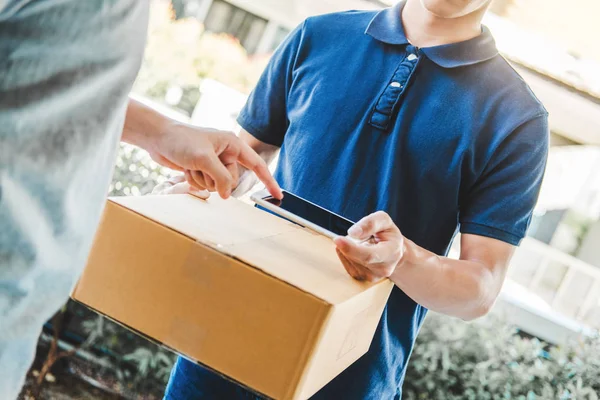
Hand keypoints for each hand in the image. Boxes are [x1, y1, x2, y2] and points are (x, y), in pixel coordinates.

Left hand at [149, 124, 281, 199]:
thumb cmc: (180, 140)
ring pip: (217, 186)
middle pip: (232, 180)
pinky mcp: (202, 169)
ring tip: (191, 165)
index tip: (278, 195)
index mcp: (233, 144)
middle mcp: (226, 153)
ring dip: (202, 180)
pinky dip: (195, 181)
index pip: (257, 165)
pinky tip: (186, 169)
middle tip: (201, 167)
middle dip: (215, 180)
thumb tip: (228, 195)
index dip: (268, 181)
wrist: (157, 138)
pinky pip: (205, 185)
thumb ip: (220, 178)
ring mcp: (214, 162)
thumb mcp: (204, 159)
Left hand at [333, 211, 404, 281]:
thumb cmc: (387, 234)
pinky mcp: (362, 277)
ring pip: (350, 261)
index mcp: (392, 252)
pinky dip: (345, 254)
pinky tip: (353, 249)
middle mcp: (384, 268)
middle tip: (338, 238)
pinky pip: (346, 265)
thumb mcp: (384, 220)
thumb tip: (353, 233)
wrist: (392, 252)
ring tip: (359, 242)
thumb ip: (371, 223)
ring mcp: (373, 276)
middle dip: (346, 248)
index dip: (351, 248)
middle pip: (358, 260)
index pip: (370, 255)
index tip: (337, 240)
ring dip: (348, 249)